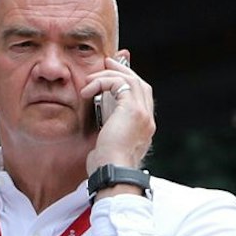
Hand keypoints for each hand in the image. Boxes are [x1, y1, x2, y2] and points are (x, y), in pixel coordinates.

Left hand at [83, 53, 154, 177]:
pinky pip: (119, 83)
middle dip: (123, 71)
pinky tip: (87, 91)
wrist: (113, 172)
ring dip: (110, 74)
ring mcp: (143, 113)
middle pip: (140, 84)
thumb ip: (109, 132)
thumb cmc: (106, 166)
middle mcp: (147, 119)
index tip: (112, 75)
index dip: (128, 82)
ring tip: (93, 76)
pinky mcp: (132, 110)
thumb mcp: (108, 146)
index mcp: (144, 127)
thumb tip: (102, 127)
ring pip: (131, 80)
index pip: (142, 96)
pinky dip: (102, 82)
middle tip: (107, 63)